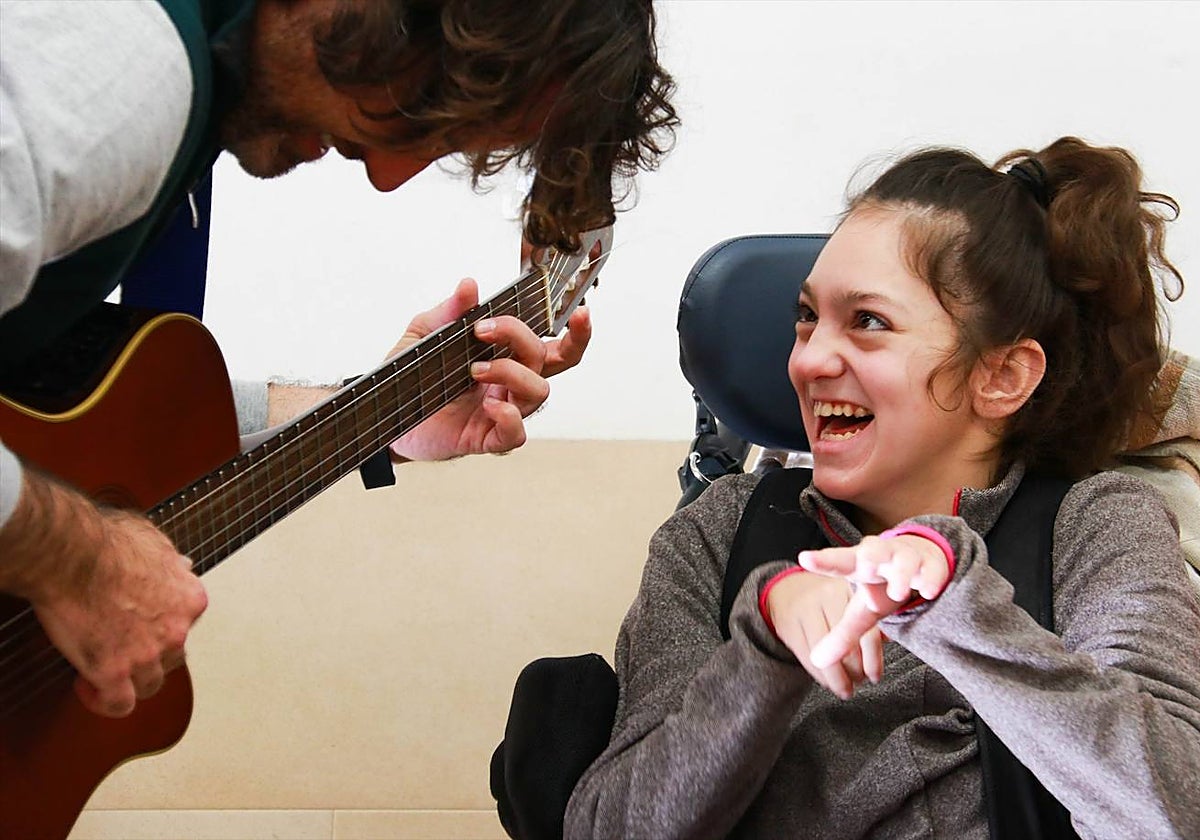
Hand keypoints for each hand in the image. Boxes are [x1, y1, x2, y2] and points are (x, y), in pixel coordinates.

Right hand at [1, 472, 208, 717]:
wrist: (73, 556)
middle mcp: (177, 629)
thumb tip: (184, 565)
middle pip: (172, 658)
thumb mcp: (155, 541)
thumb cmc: (107, 542)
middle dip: (149, 656)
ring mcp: (148, 654)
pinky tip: (88, 687)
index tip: (141, 623)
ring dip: (129, 682)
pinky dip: (105, 702)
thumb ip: (172, 561)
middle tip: (121, 648)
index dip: (162, 626)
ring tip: (103, 672)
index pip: (187, 624)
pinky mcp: (114, 673)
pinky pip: (120, 704)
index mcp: (190, 599)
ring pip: (150, 685)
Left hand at [386, 278, 590, 460]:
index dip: (578, 334)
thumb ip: (447, 312)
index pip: (554, 346)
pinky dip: (509, 417)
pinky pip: (515, 434)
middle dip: (523, 338)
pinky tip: (490, 405)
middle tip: (484, 329)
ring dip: (509, 372)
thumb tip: (469, 286)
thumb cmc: (411, 377)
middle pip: (550, 360)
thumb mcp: (422, 336)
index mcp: (506, 358)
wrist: (385, 414)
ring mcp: (502, 411)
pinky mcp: (486, 439)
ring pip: (537, 391)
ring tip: (473, 370)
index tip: (581, 312)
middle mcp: (511, 384)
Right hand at [765, 571, 883, 698]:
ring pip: (826, 655)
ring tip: (844, 688)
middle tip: (859, 681)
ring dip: (837, 679)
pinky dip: (819, 675)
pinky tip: (827, 680)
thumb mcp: (852, 601)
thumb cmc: (828, 599)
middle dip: (856, 672)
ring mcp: (806, 608)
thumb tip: (888, 641)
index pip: (867, 631)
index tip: (874, 677)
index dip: (872, 659)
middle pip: (846, 645)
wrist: (789, 589)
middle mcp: (828, 594)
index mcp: (852, 589)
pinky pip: (807, 657)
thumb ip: (870, 620)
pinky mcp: (788, 622)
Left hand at [798, 533, 949, 671]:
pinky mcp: (932, 565)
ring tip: (897, 592)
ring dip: (900, 575)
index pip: (838, 563)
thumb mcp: (862, 612)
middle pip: (872, 552)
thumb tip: (817, 662)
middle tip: (865, 565)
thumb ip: (841, 635)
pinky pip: (932, 571)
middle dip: (869, 557)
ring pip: (904, 560)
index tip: (804, 558)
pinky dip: (930, 580)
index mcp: (858, 566)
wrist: (919, 561)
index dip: (822, 562)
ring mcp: (907, 558)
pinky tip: (928, 591)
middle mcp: (881, 557)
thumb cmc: (883, 588)